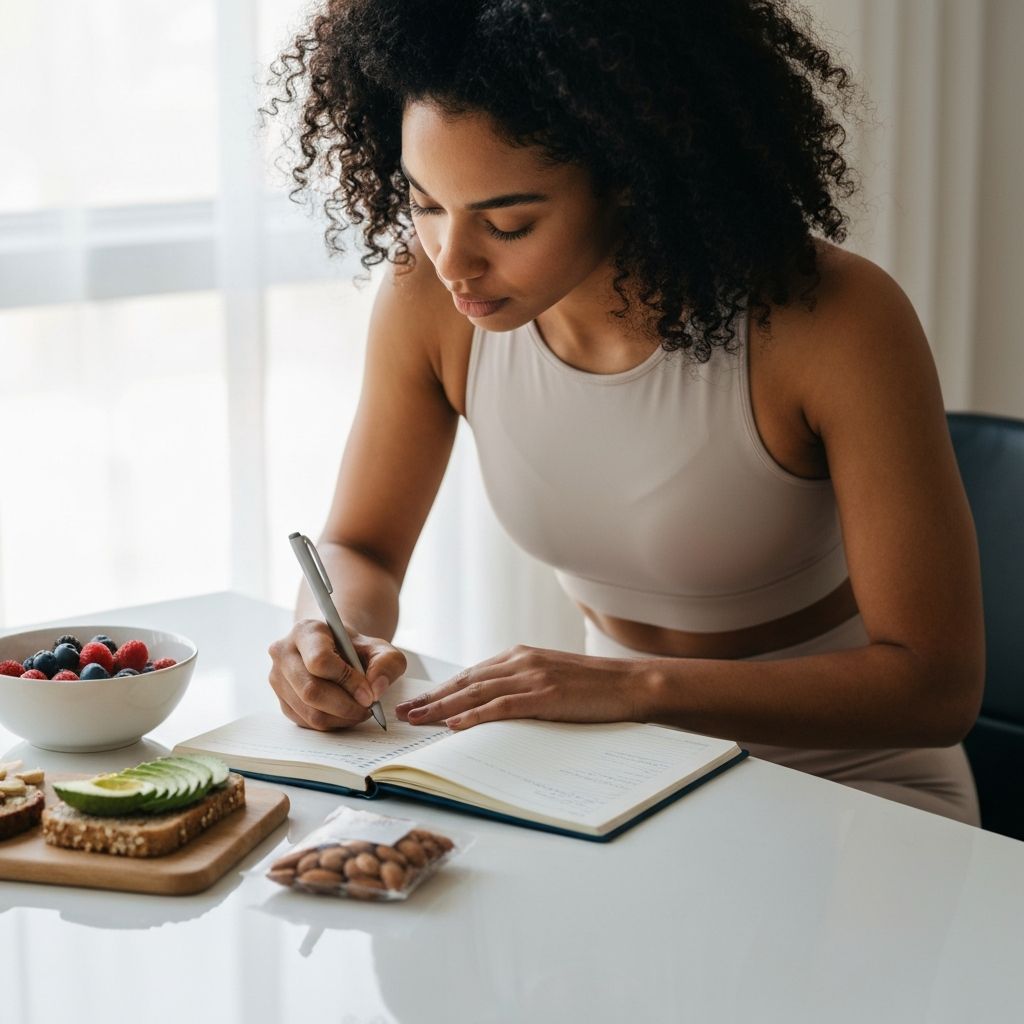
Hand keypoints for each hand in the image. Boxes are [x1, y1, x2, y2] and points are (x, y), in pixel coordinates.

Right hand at [268, 619, 406, 730]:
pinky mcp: (282, 702)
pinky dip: (332, 723)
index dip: (347, 681)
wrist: (336, 652)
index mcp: (306, 631)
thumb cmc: (356, 649)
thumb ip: (387, 663)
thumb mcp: (380, 648)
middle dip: (346, 705)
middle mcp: (284, 653)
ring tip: (360, 710)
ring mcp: (278, 679)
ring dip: (341, 717)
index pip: (320, 660)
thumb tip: (376, 690)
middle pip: (311, 691)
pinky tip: (346, 712)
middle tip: (368, 707)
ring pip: (309, 712)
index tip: (369, 692)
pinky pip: (307, 723)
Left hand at [394, 645, 645, 730]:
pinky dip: (475, 716)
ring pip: (476, 693)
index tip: (419, 701)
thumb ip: (523, 685)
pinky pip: (501, 707)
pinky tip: (455, 726)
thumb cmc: (594, 687)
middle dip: (432, 698)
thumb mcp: (552, 677)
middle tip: (404, 712)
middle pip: (465, 682)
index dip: (442, 689)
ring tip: (418, 720)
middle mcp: (520, 661)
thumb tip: (493, 706)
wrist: (630, 683)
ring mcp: (532, 676)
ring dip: (442, 708)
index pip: (471, 674)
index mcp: (521, 656)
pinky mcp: (544, 695)